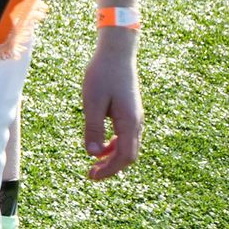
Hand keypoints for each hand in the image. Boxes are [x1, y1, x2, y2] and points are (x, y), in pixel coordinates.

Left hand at [81, 35, 142, 179]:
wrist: (117, 52)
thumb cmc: (102, 74)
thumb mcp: (92, 101)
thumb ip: (93, 128)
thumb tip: (93, 154)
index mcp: (129, 122)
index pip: (124, 157)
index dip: (109, 170)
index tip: (92, 176)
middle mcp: (137, 122)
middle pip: (129, 155)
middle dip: (111, 167)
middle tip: (90, 174)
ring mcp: (136, 117)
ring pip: (129, 146)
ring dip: (113, 157)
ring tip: (95, 163)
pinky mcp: (131, 111)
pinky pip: (127, 136)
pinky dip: (115, 145)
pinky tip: (102, 145)